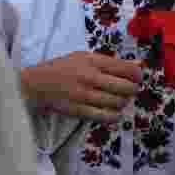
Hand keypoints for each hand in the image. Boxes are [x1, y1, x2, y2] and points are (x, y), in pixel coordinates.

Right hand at [20, 52, 141, 121]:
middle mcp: (91, 77)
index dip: (138, 75)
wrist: (34, 84)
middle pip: (125, 87)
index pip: (126, 68)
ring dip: (123, 103)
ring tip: (120, 101)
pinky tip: (114, 114)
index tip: (137, 78)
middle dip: (132, 90)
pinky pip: (103, 116)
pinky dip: (113, 116)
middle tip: (130, 91)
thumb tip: (139, 64)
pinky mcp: (78, 110)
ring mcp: (84, 94)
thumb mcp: (85, 57)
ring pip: (117, 102)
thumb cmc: (62, 68)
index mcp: (94, 61)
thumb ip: (112, 61)